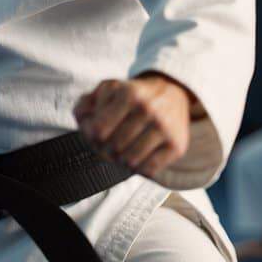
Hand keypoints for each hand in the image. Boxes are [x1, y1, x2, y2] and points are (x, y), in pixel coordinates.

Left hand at [74, 74, 192, 178]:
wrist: (172, 93)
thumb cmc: (131, 96)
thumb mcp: (106, 91)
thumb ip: (85, 105)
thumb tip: (85, 127)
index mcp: (128, 94)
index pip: (98, 130)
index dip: (91, 138)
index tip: (95, 135)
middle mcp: (148, 109)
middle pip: (113, 148)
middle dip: (105, 150)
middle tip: (108, 146)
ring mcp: (165, 128)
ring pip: (130, 161)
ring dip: (121, 161)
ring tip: (122, 151)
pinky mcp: (177, 146)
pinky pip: (149, 170)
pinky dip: (139, 169)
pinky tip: (137, 157)